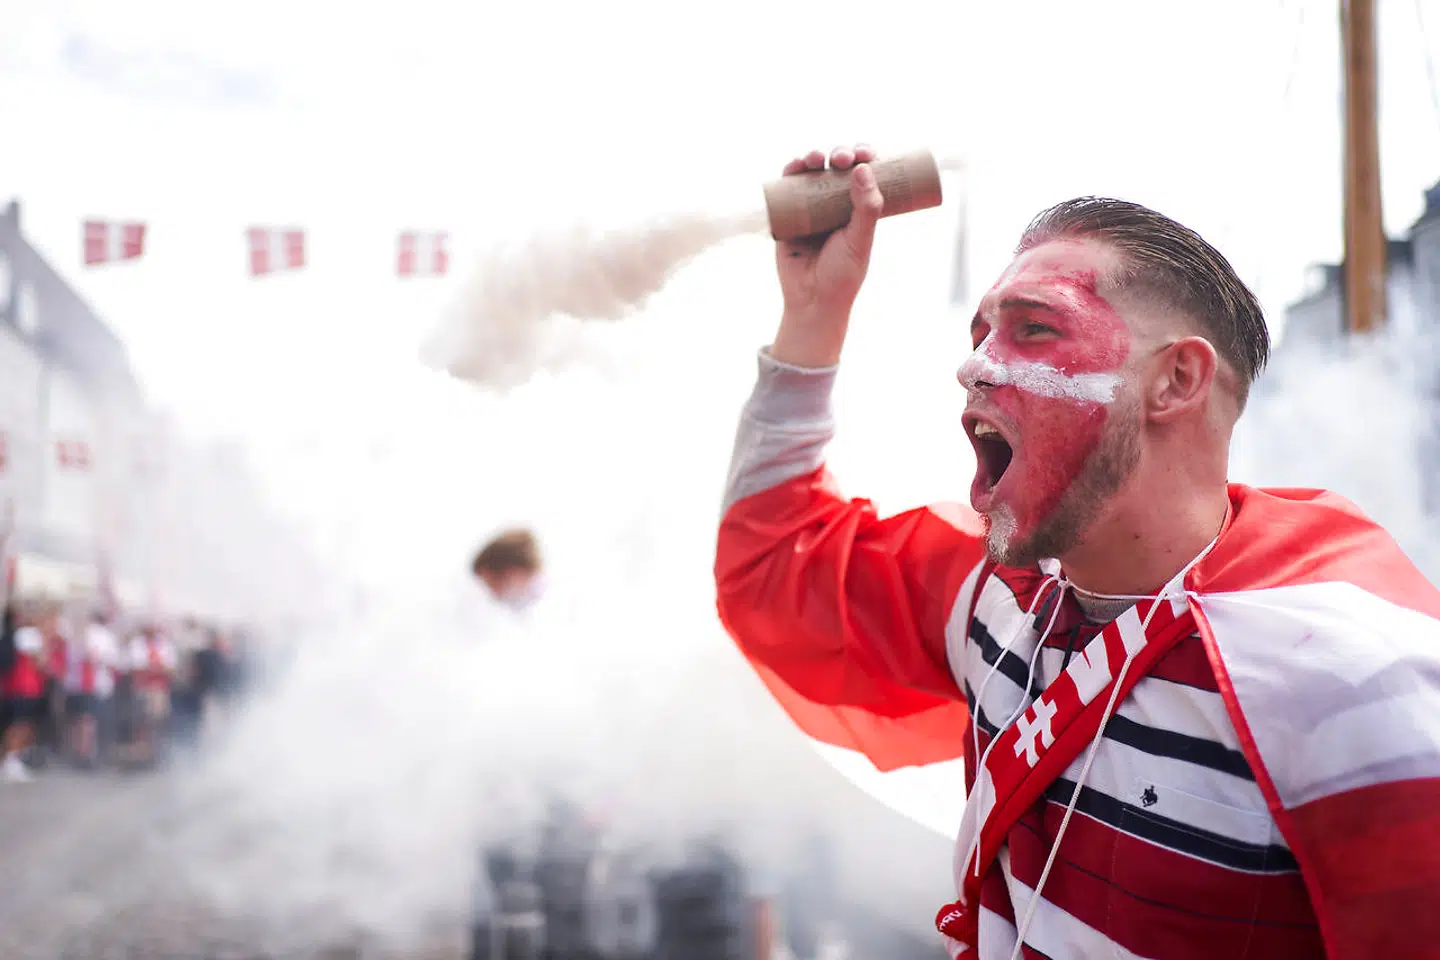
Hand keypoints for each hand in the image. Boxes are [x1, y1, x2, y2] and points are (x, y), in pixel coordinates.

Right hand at [770, 144, 884, 368]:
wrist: (811, 300)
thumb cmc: (842, 275)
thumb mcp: (860, 240)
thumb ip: (866, 208)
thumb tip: (863, 168)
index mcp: (858, 208)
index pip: (864, 175)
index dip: (866, 158)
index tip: (867, 154)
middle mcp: (835, 204)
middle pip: (837, 168)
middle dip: (840, 155)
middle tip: (841, 158)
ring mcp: (811, 208)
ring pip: (813, 173)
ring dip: (814, 157)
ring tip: (817, 158)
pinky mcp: (788, 214)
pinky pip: (788, 187)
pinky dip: (790, 171)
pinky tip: (796, 164)